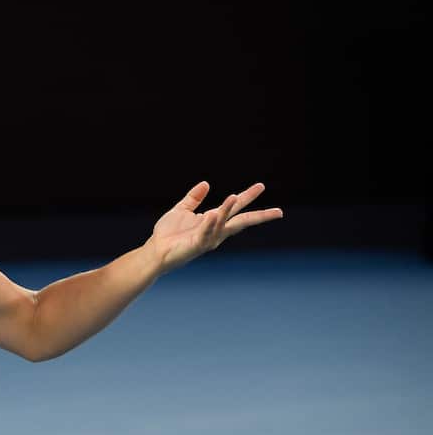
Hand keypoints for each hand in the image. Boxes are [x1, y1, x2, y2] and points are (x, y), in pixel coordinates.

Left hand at [147, 181, 282, 273]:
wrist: (155, 251)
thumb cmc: (168, 234)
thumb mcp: (181, 210)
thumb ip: (194, 198)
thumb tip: (206, 183)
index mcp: (213, 221)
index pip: (235, 208)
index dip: (247, 196)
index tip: (261, 186)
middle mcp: (215, 231)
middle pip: (241, 221)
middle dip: (259, 215)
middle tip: (279, 211)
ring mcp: (207, 239)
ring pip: (223, 223)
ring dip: (228, 210)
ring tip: (235, 196)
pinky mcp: (196, 245)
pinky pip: (205, 233)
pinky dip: (209, 224)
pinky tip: (212, 214)